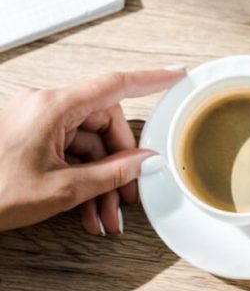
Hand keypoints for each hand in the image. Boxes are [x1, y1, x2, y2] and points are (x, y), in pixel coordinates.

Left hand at [0, 68, 184, 234]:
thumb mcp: (61, 189)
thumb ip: (112, 173)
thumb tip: (146, 161)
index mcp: (54, 107)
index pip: (115, 85)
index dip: (152, 79)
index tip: (178, 75)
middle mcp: (46, 107)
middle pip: (104, 124)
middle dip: (121, 163)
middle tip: (130, 193)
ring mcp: (37, 122)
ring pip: (88, 145)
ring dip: (101, 181)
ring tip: (105, 216)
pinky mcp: (31, 138)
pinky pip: (69, 153)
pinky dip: (81, 181)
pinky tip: (87, 212)